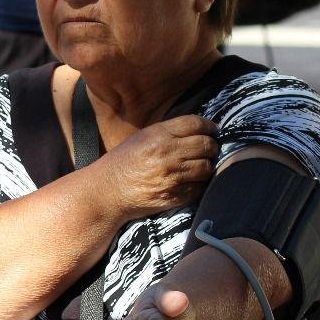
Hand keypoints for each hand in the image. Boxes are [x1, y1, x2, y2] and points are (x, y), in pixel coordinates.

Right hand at [95, 115, 218, 220]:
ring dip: (206, 166)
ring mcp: (172, 176)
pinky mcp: (174, 196)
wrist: (106, 192)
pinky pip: (199, 188)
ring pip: (207, 167)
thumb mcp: (140, 138)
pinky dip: (197, 184)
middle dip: (211, 147)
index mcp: (157, 135)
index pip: (195, 123)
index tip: (213, 130)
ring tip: (198, 166)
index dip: (209, 126)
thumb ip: (167, 133)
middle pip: (206, 145)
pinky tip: (188, 182)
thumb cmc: (122, 163)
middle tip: (208, 150)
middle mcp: (166, 154)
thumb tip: (199, 130)